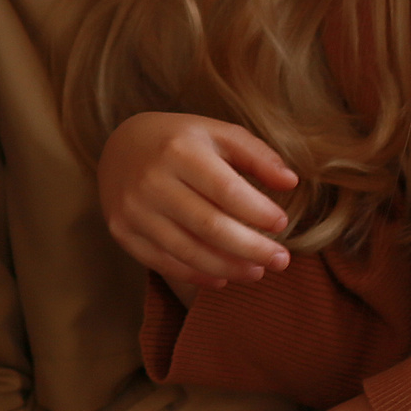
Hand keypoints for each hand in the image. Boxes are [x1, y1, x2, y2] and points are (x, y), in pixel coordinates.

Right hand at [98, 112, 296, 296]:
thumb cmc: (180, 141)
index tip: (282, 225)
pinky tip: (224, 277)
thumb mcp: (217, 133)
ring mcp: (134, 210)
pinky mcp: (122, 232)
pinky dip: (198, 276)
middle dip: (253, 249)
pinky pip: (165, 263)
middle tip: (281, 260)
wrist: (120, 148)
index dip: (258, 212)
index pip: (227, 190)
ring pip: (189, 252)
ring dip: (230, 268)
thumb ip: (257, 154)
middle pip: (211, 227)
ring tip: (257, 271)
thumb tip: (290, 182)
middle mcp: (152, 181)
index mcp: (179, 150)